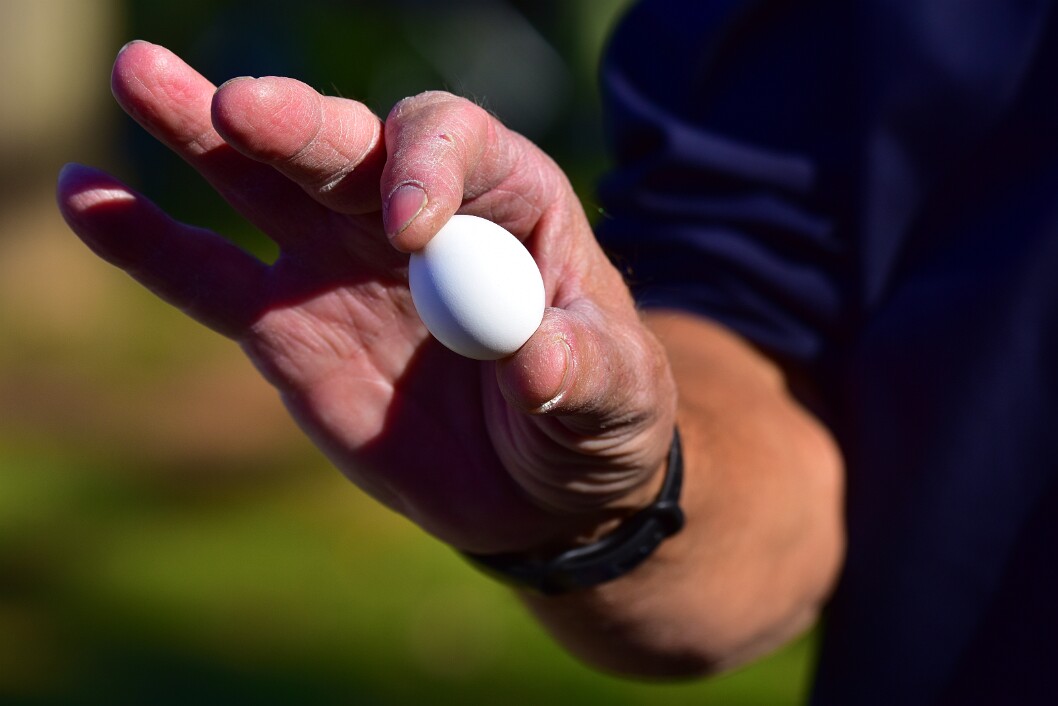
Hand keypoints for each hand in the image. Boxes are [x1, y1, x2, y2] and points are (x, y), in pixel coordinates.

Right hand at [57, 41, 676, 553]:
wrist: (544, 483)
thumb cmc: (599, 420)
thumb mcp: (618, 400)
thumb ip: (583, 374)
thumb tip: (538, 359)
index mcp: (509, 203)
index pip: (459, 144)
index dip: (430, 168)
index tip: (413, 231)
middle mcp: (413, 211)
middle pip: (350, 145)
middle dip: (299, 124)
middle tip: (242, 106)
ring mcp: (339, 260)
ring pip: (264, 182)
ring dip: (203, 131)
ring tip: (143, 77)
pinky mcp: (285, 323)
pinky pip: (208, 277)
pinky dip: (148, 241)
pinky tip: (88, 196)